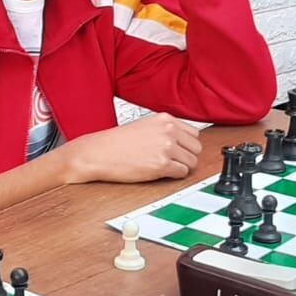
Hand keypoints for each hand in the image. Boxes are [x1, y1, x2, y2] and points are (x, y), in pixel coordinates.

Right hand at [62, 114, 202, 183]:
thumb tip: (184, 143)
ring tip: (163, 167)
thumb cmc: (116, 142)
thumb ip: (165, 131)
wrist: (98, 153)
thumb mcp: (144, 126)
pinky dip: (174, 176)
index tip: (179, 151)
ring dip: (181, 167)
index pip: (194, 134)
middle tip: (171, 161)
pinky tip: (160, 172)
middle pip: (196, 148)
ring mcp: (166, 147)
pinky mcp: (162, 164)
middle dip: (186, 156)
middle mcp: (168, 131)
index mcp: (165, 119)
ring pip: (192, 162)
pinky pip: (182, 173)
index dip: (186, 145)